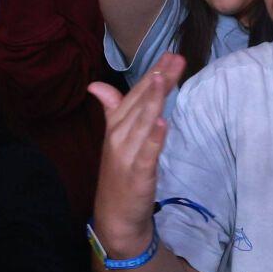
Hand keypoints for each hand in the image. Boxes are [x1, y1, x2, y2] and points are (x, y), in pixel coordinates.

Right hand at [88, 53, 185, 250]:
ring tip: (165, 79)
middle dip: (159, 80)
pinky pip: (147, 153)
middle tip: (176, 58)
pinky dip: (154, 138)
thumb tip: (96, 85)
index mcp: (116, 126)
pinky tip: (163, 122)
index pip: (135, 94)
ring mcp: (127, 155)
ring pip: (143, 123)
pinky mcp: (137, 174)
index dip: (152, 74)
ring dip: (154, 100)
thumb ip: (111, 109)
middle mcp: (119, 137)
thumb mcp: (116, 139)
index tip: (170, 54)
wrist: (115, 217)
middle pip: (141, 104)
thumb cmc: (120, 174)